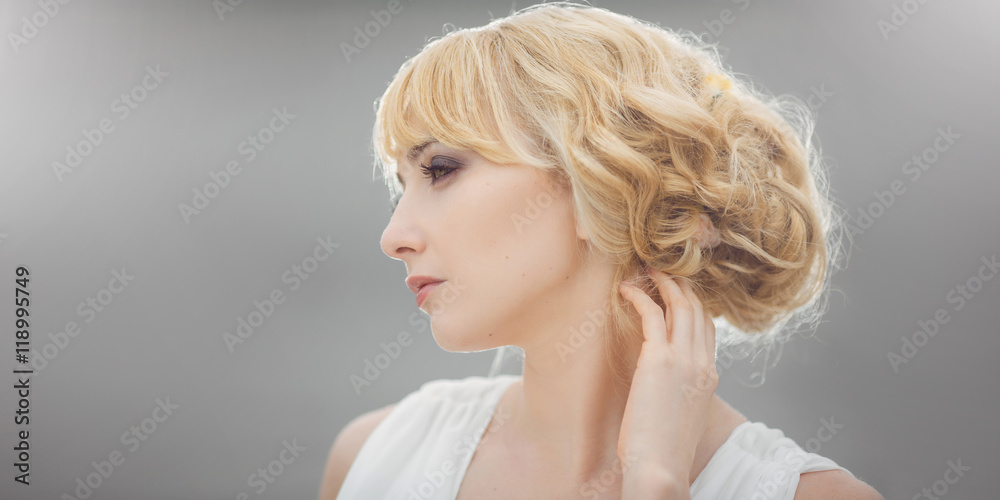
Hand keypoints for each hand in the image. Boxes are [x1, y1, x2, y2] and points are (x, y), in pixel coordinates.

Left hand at [616, 266, 717, 496]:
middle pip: (698, 310)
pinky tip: (625, 289)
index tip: (677, 290)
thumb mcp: (680, 417)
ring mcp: (685, 359)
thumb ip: (679, 395)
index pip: (708, 328)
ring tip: (646, 269)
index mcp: (710, 377)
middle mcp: (702, 363)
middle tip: (661, 269)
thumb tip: (662, 389)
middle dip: (680, 285)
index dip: (694, 304)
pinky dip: (639, 296)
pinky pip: (653, 314)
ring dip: (663, 282)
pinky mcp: (660, 359)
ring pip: (681, 305)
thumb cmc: (663, 451)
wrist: (661, 467)